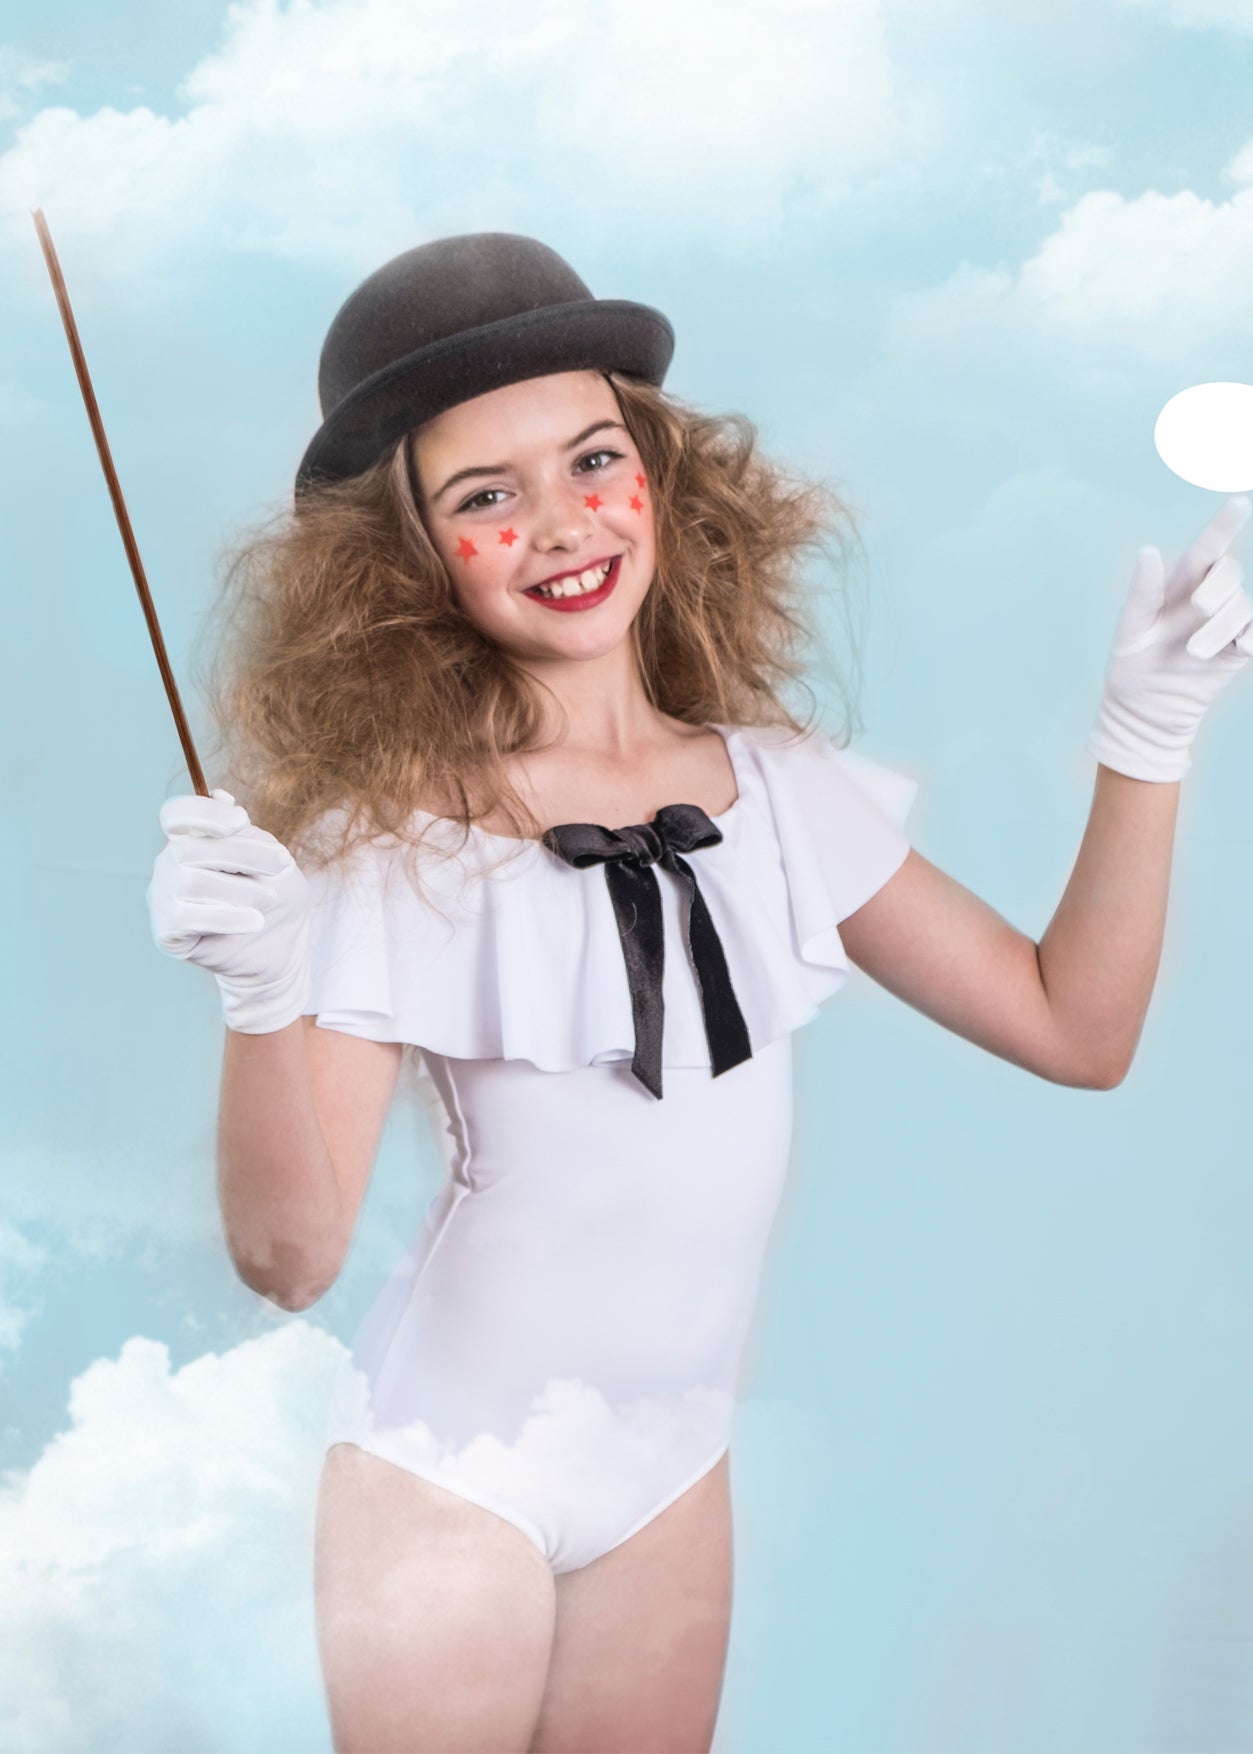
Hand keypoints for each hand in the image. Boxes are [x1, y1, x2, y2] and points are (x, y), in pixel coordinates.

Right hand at [147, 788, 311, 1033]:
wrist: (278, 950)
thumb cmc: (275, 898)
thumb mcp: (272, 861)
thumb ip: (246, 834)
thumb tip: (220, 796)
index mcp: (191, 839)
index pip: (176, 814)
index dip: (204, 813)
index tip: (242, 820)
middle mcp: (169, 865)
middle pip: (189, 848)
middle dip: (243, 853)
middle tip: (282, 864)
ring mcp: (164, 898)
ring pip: (191, 883)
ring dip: (240, 890)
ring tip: (268, 900)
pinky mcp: (167, 932)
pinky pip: (187, 918)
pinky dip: (227, 917)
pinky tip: (254, 921)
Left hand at [1087, 494, 1252, 781]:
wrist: (1145, 709)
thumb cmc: (1133, 663)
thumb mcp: (1131, 627)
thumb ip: (1142, 590)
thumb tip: (1148, 550)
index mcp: (1178, 585)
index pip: (1206, 549)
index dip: (1223, 525)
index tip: (1238, 503)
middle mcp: (1206, 598)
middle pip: (1228, 573)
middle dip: (1216, 588)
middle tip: (1197, 608)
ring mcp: (1225, 622)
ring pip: (1242, 606)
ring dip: (1222, 626)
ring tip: (1195, 652)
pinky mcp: (1238, 648)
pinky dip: (1247, 637)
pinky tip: (1237, 649)